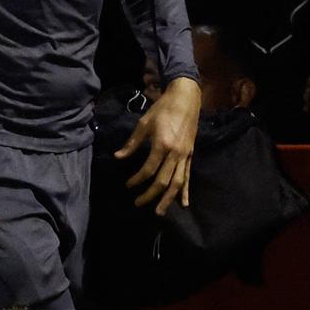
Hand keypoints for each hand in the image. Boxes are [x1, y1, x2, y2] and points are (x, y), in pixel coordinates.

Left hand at [115, 76, 199, 214]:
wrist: (186, 98)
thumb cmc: (163, 108)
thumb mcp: (144, 123)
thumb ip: (132, 143)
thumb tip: (118, 157)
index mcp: (162, 144)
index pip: (148, 169)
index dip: (137, 179)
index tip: (128, 185)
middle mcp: (175, 153)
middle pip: (163, 181)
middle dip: (150, 195)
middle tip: (138, 203)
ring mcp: (185, 155)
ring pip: (177, 183)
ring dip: (168, 199)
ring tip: (159, 211)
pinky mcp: (191, 155)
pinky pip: (188, 176)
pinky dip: (185, 190)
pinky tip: (183, 203)